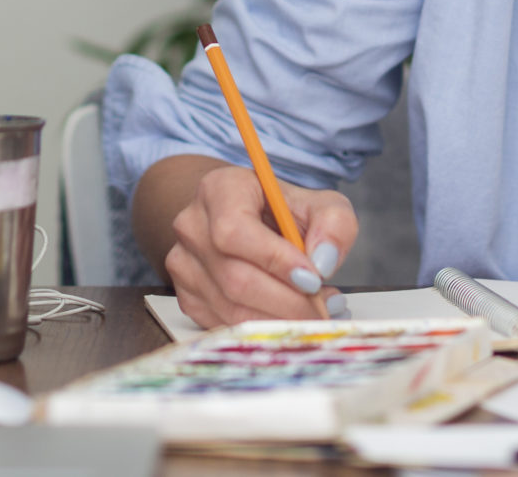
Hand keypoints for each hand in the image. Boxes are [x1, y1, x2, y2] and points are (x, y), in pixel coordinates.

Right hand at [164, 163, 357, 328]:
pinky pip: (226, 325)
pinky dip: (263, 328)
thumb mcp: (320, 204)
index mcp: (219, 190)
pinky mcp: (187, 296)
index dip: (274, 259)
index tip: (313, 279)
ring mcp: (183, 264)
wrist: (248, 220)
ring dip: (280, 319)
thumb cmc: (282, 211)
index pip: (235, 230)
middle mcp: (193, 226)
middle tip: (324, 308)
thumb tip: (323, 262)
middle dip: (288, 301)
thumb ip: (333, 225)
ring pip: (231, 308)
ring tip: (315, 311)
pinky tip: (287, 316)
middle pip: (235, 277)